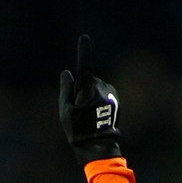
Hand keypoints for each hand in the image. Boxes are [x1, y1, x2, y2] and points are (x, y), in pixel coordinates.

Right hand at [58, 35, 121, 165]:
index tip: (84, 38)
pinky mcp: (116, 98)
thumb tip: (67, 73)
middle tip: (78, 110)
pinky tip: (97, 116)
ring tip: (88, 115)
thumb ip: (66, 89)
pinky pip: (104, 94)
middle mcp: (101, 87)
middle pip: (88, 80)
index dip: (84, 51)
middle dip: (82, 90)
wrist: (98, 145)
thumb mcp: (65, 110)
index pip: (84, 66)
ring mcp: (110, 93)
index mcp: (87, 89)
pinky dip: (99, 101)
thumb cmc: (78, 129)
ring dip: (91, 96)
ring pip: (96, 87)